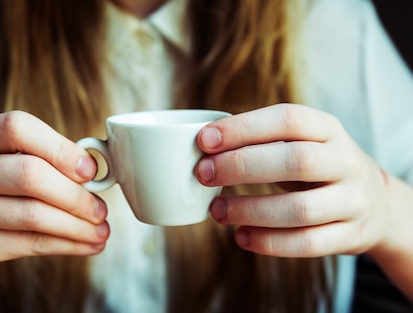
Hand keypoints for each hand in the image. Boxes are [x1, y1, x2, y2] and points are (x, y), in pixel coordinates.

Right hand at [0, 111, 108, 296]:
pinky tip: (86, 245)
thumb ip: (34, 160)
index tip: (89, 169)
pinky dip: (67, 245)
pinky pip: (30, 243)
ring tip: (100, 230)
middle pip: (29, 173)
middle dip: (74, 194)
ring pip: (33, 213)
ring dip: (77, 225)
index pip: (16, 127)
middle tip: (100, 208)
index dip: (59, 147)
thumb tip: (94, 170)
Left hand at [195, 103, 394, 257]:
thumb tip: (202, 145)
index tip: (204, 140)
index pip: (288, 119)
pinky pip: (308, 243)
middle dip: (242, 167)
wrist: (377, 203)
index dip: (244, 128)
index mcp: (329, 129)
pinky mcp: (351, 236)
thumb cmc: (318, 167)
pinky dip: (270, 243)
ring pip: (300, 209)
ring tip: (217, 211)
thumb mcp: (302, 142)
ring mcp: (353, 201)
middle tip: (203, 175)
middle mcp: (346, 162)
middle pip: (296, 161)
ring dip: (251, 210)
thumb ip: (262, 141)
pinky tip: (241, 237)